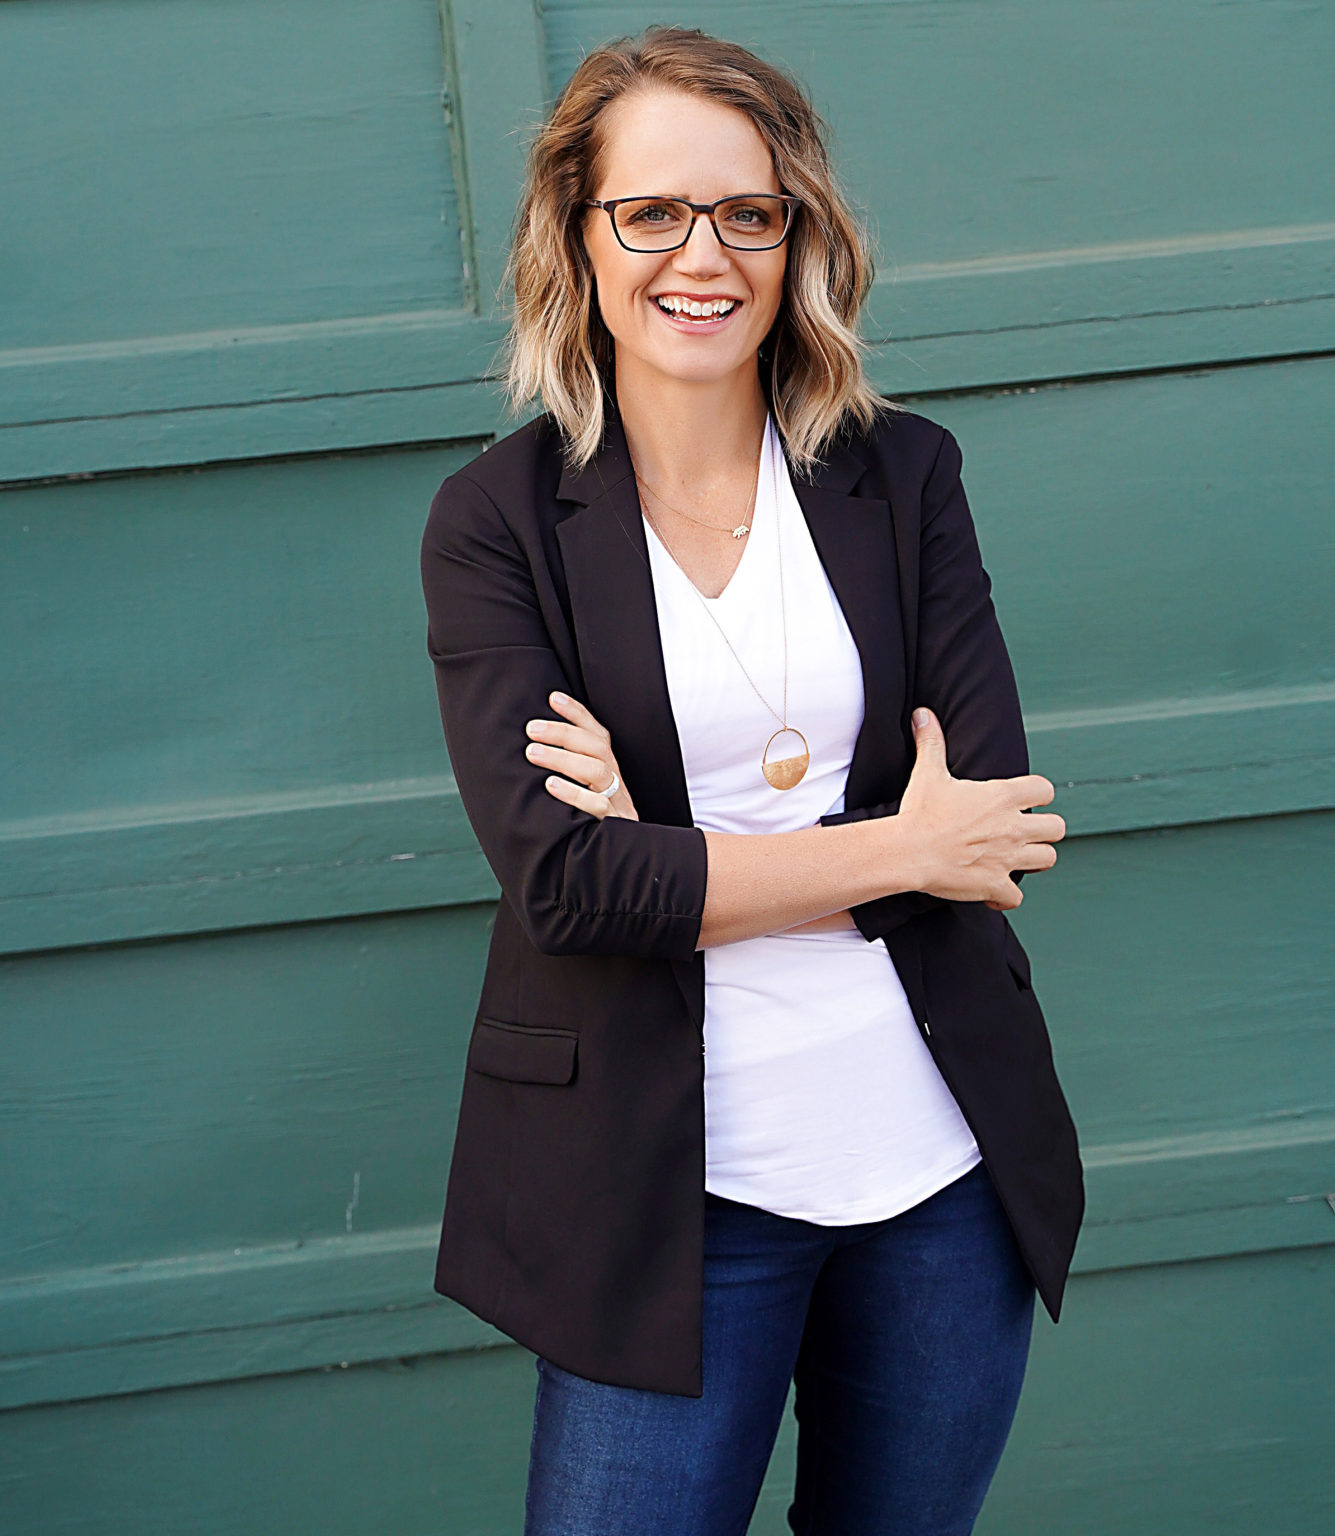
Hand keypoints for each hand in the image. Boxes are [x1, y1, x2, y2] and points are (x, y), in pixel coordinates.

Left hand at [527, 691, 639, 820]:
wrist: (617, 867)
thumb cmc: (588, 826)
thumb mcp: (582, 795)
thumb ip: (566, 773)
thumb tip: (531, 747)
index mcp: (611, 772)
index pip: (599, 734)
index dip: (578, 714)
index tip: (552, 698)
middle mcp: (617, 784)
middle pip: (598, 748)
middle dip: (563, 734)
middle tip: (530, 729)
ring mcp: (618, 806)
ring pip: (598, 772)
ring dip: (563, 759)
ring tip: (532, 753)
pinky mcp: (614, 829)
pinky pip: (598, 807)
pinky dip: (574, 794)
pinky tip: (550, 786)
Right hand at [895, 706, 1064, 909]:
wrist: (908, 852)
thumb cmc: (919, 813)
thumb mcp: (928, 773)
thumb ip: (932, 742)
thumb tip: (923, 714)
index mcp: (1003, 797)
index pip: (1046, 791)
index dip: (1039, 796)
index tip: (1027, 800)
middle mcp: (1014, 827)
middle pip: (1057, 828)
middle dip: (1044, 830)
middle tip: (1024, 832)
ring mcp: (1008, 858)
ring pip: (1048, 859)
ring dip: (1034, 859)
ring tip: (1015, 858)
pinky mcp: (996, 885)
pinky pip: (1016, 897)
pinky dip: (1006, 896)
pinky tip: (992, 890)